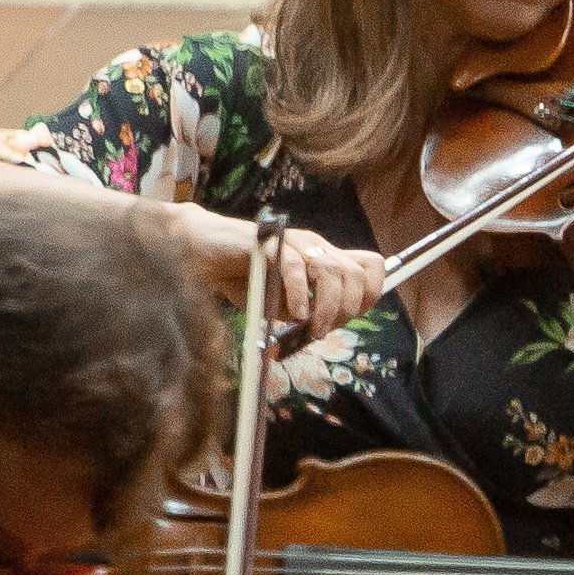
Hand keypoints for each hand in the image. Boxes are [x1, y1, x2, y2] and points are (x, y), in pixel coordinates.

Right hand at [177, 212, 388, 335]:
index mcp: (323, 256)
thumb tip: (317, 333)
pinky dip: (298, 294)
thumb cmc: (243, 278)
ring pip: (330, 270)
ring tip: (311, 329)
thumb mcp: (282, 303)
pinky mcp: (268, 242)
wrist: (202, 254)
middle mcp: (314, 245)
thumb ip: (303, 313)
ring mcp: (293, 241)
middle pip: (354, 274)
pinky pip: (293, 266)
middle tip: (323, 330)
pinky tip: (294, 315)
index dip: (370, 293)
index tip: (350, 318)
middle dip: (346, 308)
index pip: (370, 266)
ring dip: (326, 306)